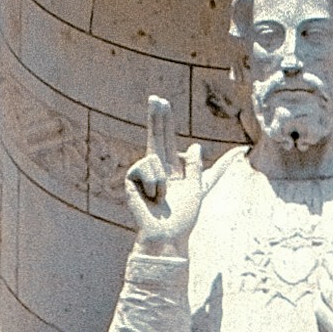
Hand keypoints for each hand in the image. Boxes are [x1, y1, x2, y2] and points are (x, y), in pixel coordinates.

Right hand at [123, 85, 191, 242]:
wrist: (169, 235)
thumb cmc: (184, 218)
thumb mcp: (199, 189)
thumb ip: (200, 168)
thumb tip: (198, 146)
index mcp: (171, 168)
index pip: (168, 139)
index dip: (165, 121)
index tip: (162, 102)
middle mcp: (156, 168)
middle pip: (156, 136)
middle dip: (156, 117)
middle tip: (155, 96)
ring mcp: (142, 173)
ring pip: (155, 156)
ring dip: (162, 180)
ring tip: (161, 198)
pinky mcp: (132, 180)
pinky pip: (148, 168)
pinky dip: (154, 185)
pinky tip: (151, 198)